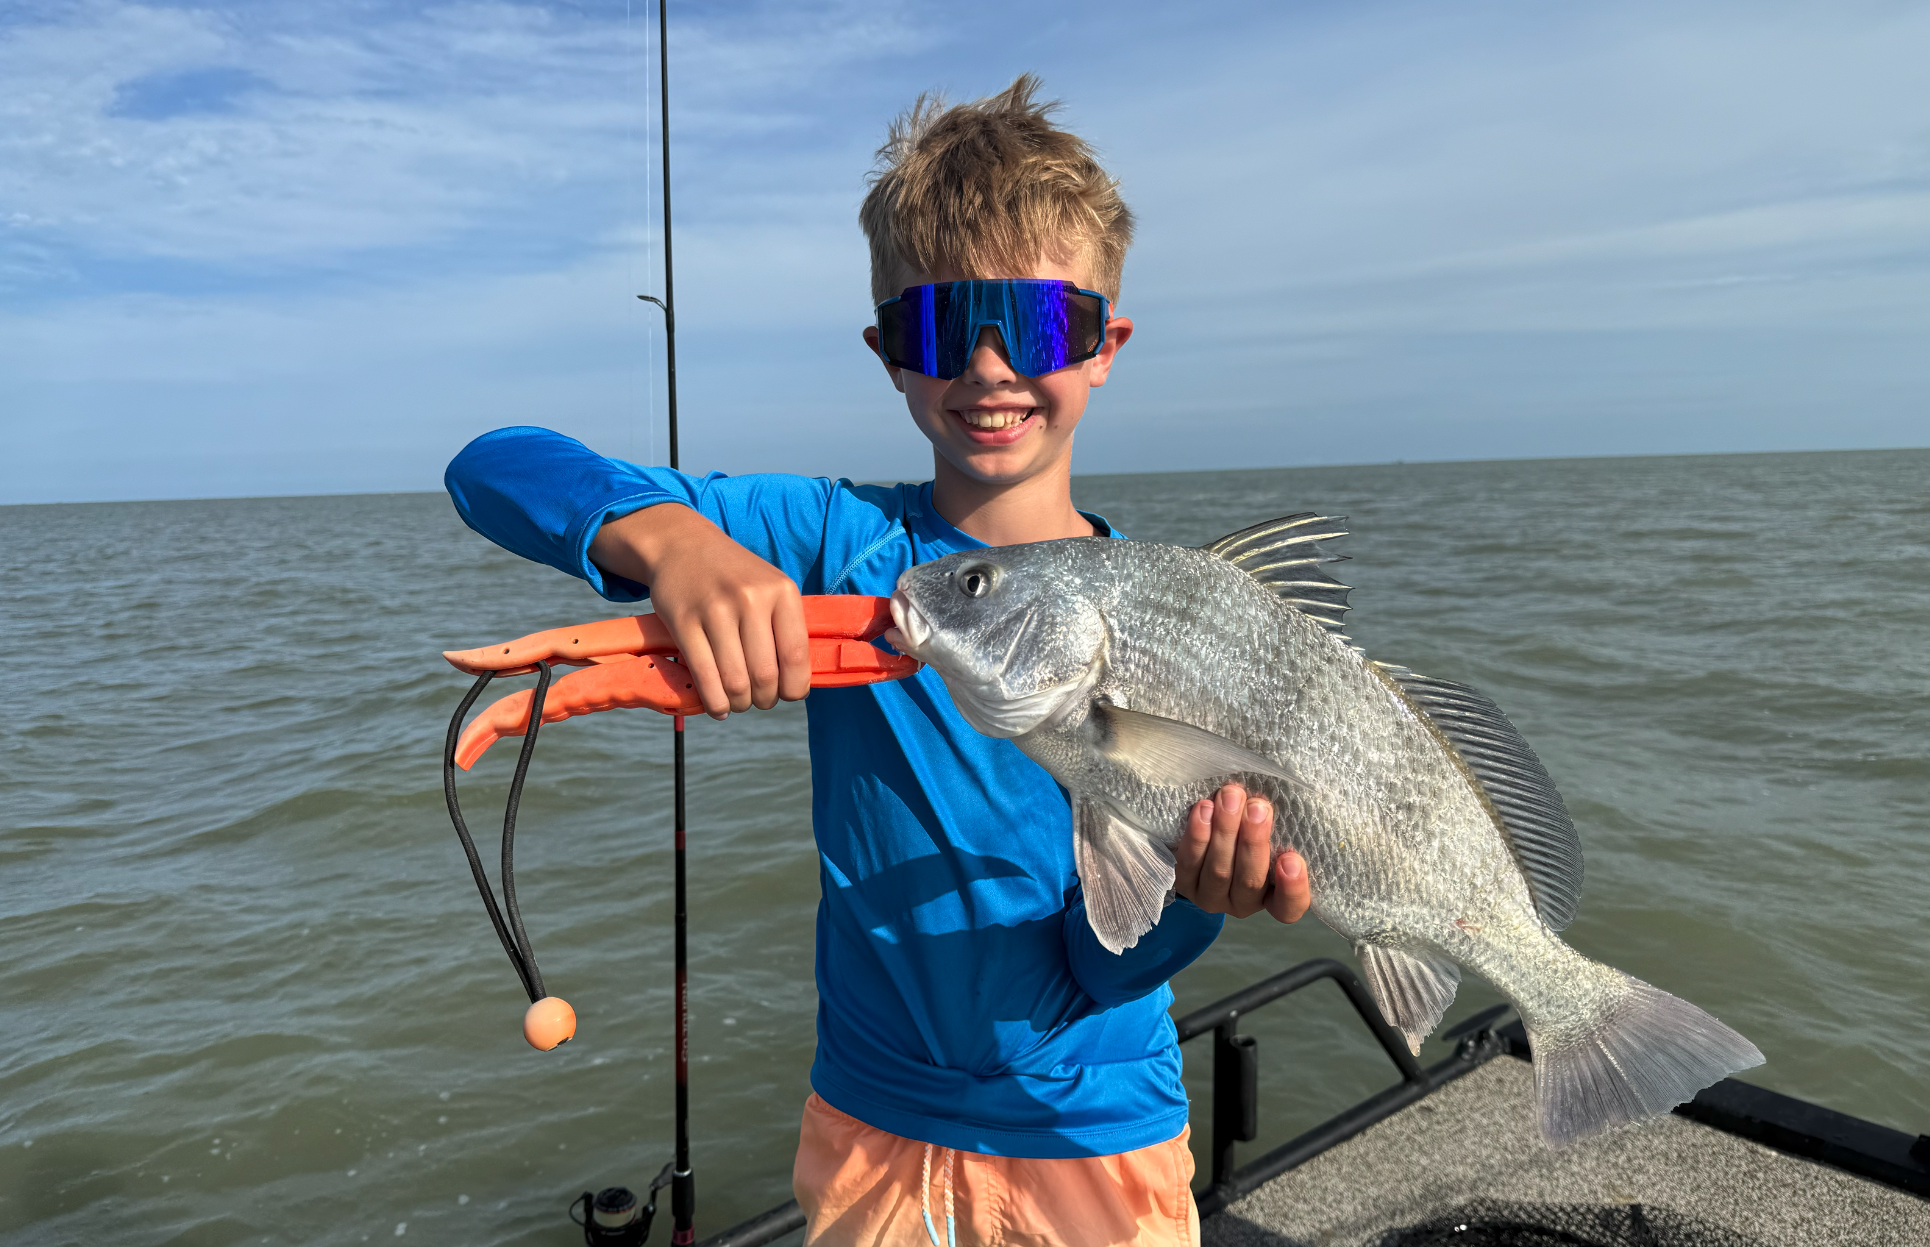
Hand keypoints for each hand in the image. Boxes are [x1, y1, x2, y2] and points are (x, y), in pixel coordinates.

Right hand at [589, 503, 811, 718]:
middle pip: (765, 675)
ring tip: (738, 701)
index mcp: (781, 592)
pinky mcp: (684, 622)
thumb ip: (786, 628)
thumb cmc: (734, 576)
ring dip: (739, 703)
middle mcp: (751, 599)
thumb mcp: (771, 587)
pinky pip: (704, 676)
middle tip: (759, 700)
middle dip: (764, 700)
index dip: (794, 688)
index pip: (795, 656)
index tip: (787, 695)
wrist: (684, 546)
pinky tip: (719, 706)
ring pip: (735, 681)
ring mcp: (715, 610)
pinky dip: (714, 702)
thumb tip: (796, 684)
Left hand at [1172, 783, 1309, 923]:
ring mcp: (1211, 897)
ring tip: (1230, 798)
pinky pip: (1189, 862)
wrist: (1205, 838)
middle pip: (1249, 881)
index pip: (1289, 907)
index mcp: (1272, 897)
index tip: (1292, 859)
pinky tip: (1204, 808)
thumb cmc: (1249, 832)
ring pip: (1218, 870)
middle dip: (1253, 841)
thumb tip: (1272, 801)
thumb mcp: (1268, 833)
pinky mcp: (1184, 884)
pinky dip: (1197, 835)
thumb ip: (1273, 826)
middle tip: (1258, 808)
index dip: (1292, 888)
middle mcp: (1242, 903)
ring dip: (1225, 831)